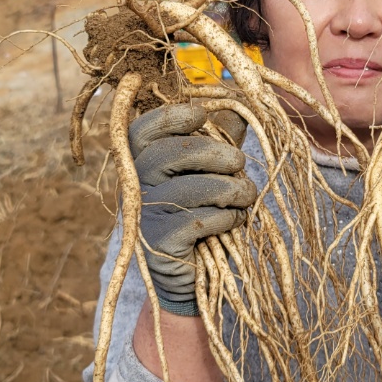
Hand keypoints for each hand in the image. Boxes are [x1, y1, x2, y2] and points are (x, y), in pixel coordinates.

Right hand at [130, 103, 256, 316]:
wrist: (191, 274)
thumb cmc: (200, 213)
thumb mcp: (209, 172)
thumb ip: (218, 141)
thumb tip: (236, 107)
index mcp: (140, 163)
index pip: (144, 130)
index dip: (171, 117)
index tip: (201, 116)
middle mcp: (136, 186)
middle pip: (169, 153)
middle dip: (214, 153)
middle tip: (239, 163)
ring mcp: (144, 216)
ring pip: (191, 188)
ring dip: (230, 189)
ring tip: (245, 196)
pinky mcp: (160, 244)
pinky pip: (199, 221)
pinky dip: (226, 218)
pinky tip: (234, 221)